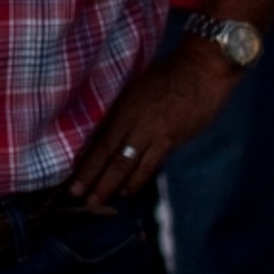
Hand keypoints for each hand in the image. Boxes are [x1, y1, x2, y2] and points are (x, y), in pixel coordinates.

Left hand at [67, 41, 237, 205]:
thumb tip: (100, 132)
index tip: (72, 181)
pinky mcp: (172, 140)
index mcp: (125, 106)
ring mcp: (156, 133)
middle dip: (96, 180)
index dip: (87, 164)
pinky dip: (138, 180)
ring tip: (100, 202)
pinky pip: (152, 165)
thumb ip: (120, 109)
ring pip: (131, 165)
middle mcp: (137, 122)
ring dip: (114, 185)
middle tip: (80, 200)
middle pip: (113, 157)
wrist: (201, 71)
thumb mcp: (135, 86)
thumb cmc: (166, 74)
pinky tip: (128, 191)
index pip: (101, 141)